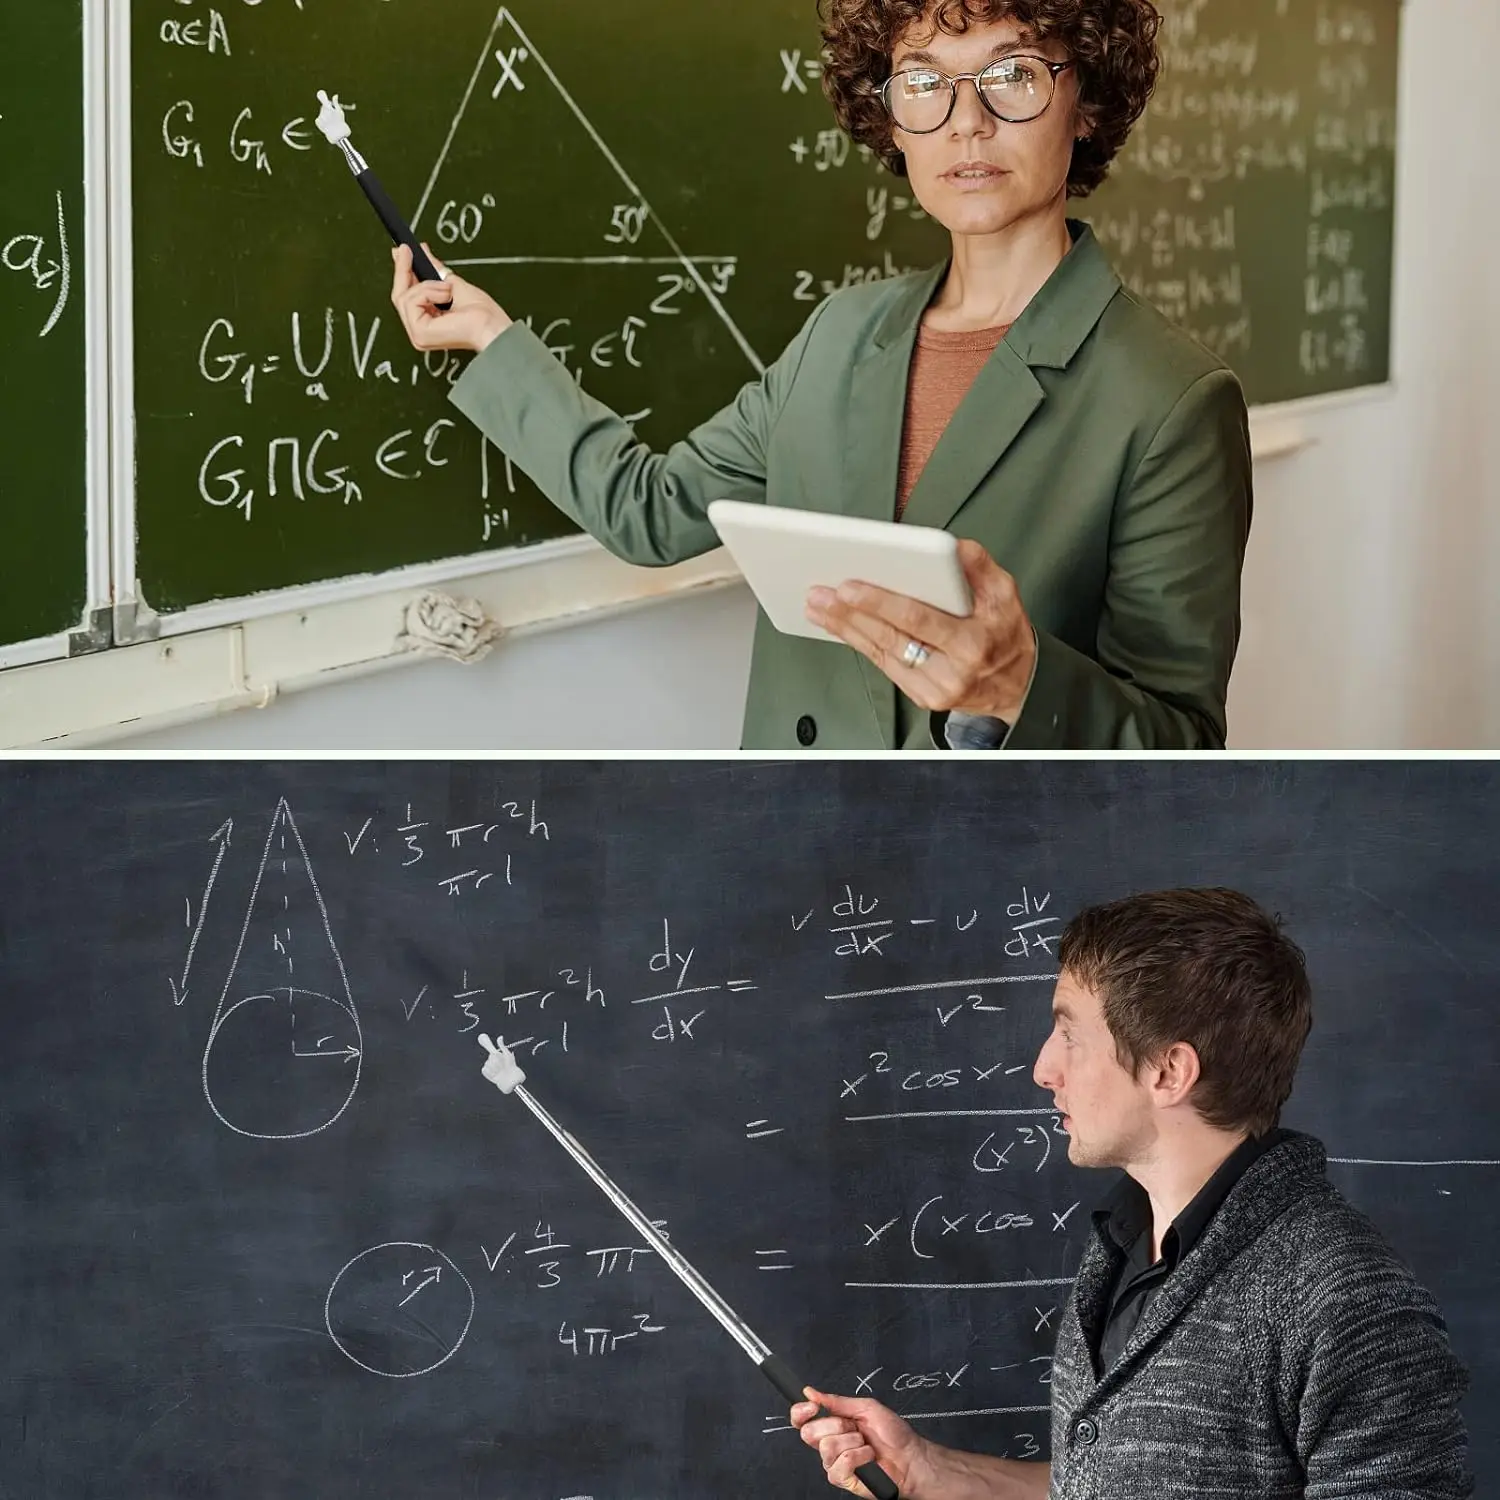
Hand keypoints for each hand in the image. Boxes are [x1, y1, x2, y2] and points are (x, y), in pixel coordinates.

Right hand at [389, 242, 512, 353]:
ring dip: (428, 285)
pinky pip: (412, 301)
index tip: (404, 250)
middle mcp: (419, 331)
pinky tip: (446, 296)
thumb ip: (434, 270)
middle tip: (407, 249)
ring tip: (448, 290)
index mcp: (427, 323)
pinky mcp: (420, 333)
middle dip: (403, 270)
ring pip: (405, 296)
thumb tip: (422, 251)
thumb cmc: (483, 315)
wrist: (492, 326)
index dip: (402, 272)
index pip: (406, 296)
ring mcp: (418, 335)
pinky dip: (429, 292)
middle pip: (400, 296)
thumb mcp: (453, 284)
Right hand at [792, 1387, 932, 1497]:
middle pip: (809, 1433)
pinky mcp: (843, 1480)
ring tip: (865, 1443)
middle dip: (835, 1424)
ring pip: (826, 1447)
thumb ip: (836, 1401)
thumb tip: (810, 1391)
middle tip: (854, 1427)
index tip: (812, 1406)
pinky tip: (868, 1457)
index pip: (801, 1420)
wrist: (910, 1456)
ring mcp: (834, 1463)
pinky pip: (839, 1466)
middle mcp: (829, 1444)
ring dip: (852, 1441)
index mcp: (832, 1424)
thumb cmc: (893, 1432)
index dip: (800, 1412)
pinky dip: (858, 1457)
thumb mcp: (865, 1407)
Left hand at [806, 539, 1036, 723]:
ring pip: (881, 653)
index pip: (919, 619)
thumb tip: (952, 546)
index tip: (850, 586)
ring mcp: (935, 688)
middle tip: (820, 592)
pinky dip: (859, 642)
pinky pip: (884, 665)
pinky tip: (839, 625)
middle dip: (850, 613)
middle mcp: (953, 670)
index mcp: (974, 641)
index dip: (880, 603)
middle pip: (891, 637)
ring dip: (845, 628)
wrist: (1019, 685)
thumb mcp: (1006, 593)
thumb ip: (980, 566)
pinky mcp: (922, 697)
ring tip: (818, 605)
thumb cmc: (1006, 633)